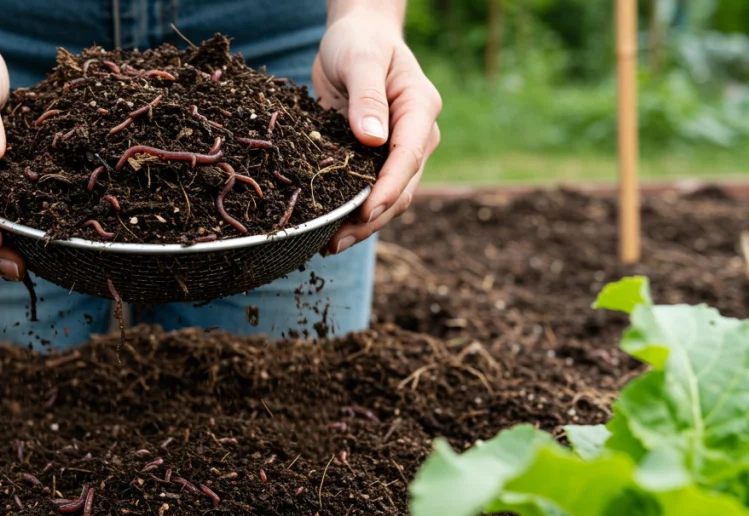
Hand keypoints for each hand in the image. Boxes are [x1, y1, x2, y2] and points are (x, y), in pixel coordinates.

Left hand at [312, 7, 441, 253]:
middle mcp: (416, 135)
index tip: (366, 212)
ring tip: (330, 245)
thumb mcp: (361, 61)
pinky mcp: (375, 158)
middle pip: (401, 187)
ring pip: (388, 197)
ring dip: (362, 224)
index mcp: (420, 110)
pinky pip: (369, 190)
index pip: (409, 157)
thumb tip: (373, 140)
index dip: (388, 188)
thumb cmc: (360, 42)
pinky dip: (352, 211)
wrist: (357, 37)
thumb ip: (367, 98)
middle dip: (372, 218)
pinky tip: (328, 229)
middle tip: (336, 242)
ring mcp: (398, 150)